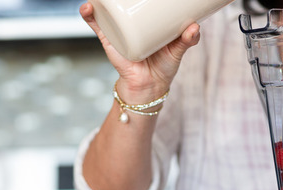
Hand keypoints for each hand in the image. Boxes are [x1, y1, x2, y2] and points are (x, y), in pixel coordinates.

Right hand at [79, 2, 200, 100]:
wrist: (147, 88)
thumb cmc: (163, 68)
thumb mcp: (177, 51)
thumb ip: (188, 40)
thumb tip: (195, 27)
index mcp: (148, 21)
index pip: (142, 2)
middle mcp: (131, 22)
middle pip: (123, 2)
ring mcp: (119, 29)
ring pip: (107, 9)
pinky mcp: (109, 40)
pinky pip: (97, 25)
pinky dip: (90, 16)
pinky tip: (87, 7)